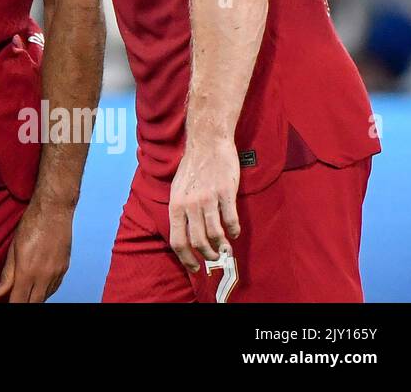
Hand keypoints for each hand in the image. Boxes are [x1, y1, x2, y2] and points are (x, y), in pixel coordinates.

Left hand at [0, 198, 73, 301]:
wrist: (54, 211)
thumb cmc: (31, 224)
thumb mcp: (13, 248)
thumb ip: (7, 273)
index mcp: (28, 271)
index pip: (20, 300)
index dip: (13, 305)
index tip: (9, 304)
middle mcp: (44, 276)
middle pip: (35, 302)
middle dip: (24, 303)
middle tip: (17, 299)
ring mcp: (57, 273)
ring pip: (46, 296)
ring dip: (35, 298)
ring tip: (26, 293)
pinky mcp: (64, 268)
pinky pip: (55, 287)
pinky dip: (46, 290)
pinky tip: (39, 287)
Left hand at [168, 135, 240, 270]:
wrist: (208, 142)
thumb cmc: (193, 166)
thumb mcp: (177, 188)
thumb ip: (181, 210)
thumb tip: (186, 234)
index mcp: (175, 204)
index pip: (177, 240)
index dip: (186, 258)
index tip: (195, 267)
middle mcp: (189, 204)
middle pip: (197, 242)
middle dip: (207, 255)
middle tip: (214, 258)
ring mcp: (208, 198)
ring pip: (215, 234)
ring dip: (221, 246)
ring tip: (225, 248)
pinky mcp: (226, 192)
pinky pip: (231, 220)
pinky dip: (234, 231)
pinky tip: (235, 232)